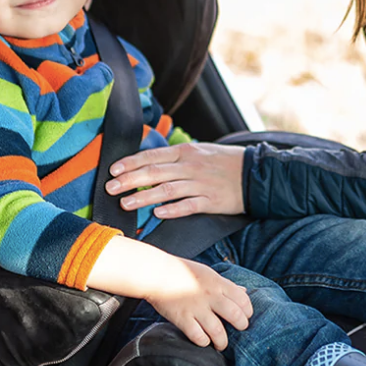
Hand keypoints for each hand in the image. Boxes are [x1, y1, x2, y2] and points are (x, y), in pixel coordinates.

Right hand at [87, 236, 252, 349]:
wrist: (156, 273)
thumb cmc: (183, 271)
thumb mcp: (208, 273)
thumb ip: (226, 284)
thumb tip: (244, 292)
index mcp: (218, 283)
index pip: (242, 299)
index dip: (248, 311)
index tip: (246, 316)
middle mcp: (210, 296)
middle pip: (235, 316)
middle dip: (241, 326)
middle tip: (239, 329)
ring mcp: (196, 308)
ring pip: (218, 331)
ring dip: (222, 341)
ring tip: (221, 344)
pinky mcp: (182, 318)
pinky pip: (198, 336)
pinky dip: (203, 342)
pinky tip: (204, 341)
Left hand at [106, 142, 246, 217]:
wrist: (255, 173)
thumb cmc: (224, 162)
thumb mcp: (200, 151)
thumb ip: (176, 157)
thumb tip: (149, 163)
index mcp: (187, 152)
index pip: (153, 155)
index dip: (131, 163)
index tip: (113, 170)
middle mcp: (191, 166)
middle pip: (155, 172)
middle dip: (130, 180)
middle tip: (110, 188)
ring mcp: (201, 184)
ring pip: (167, 190)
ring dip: (144, 197)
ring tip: (125, 204)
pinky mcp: (211, 200)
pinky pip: (189, 206)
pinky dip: (172, 210)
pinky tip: (157, 214)